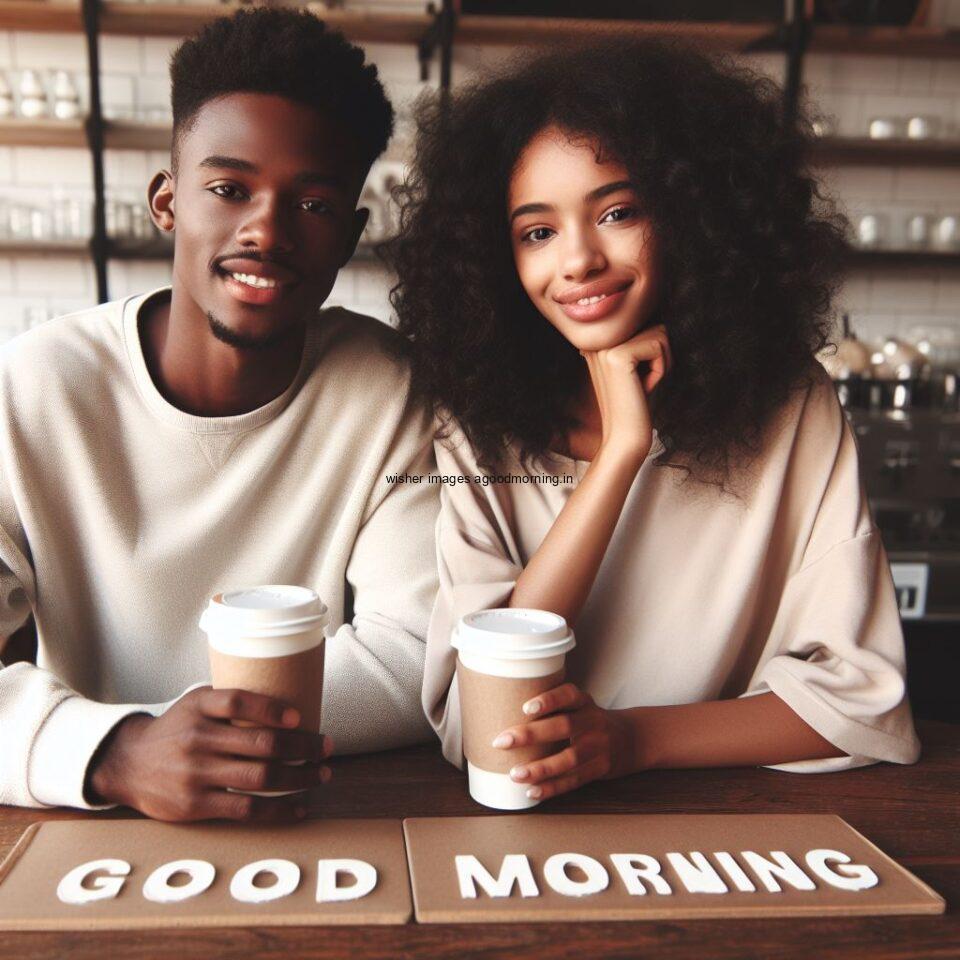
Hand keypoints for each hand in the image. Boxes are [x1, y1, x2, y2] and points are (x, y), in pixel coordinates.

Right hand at [86, 686, 332, 821]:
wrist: (128, 763)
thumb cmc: (177, 729)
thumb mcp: (195, 702)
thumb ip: (231, 701)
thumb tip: (288, 701)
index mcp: (199, 706)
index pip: (239, 702)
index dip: (272, 709)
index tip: (300, 717)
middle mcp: (197, 738)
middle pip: (261, 743)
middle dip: (303, 747)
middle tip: (327, 747)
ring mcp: (196, 773)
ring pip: (260, 777)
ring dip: (299, 777)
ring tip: (321, 774)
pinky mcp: (196, 805)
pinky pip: (246, 809)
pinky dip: (279, 809)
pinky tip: (300, 806)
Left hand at [491, 683, 635, 800]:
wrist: (632, 739)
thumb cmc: (590, 721)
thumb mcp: (579, 706)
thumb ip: (552, 709)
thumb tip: (501, 713)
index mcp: (584, 703)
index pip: (569, 695)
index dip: (549, 700)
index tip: (526, 708)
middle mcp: (593, 722)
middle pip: (564, 726)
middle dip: (531, 734)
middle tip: (502, 741)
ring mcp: (599, 747)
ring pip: (569, 759)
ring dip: (540, 768)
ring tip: (515, 774)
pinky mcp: (600, 769)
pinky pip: (575, 780)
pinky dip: (552, 788)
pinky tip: (532, 792)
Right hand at [582, 324, 671, 464]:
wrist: (623, 437)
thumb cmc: (634, 405)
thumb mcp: (634, 366)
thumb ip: (637, 338)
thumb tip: (649, 309)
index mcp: (598, 340)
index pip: (644, 324)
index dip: (653, 353)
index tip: (636, 379)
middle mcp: (597, 339)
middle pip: (654, 325)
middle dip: (659, 356)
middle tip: (640, 383)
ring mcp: (604, 346)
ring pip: (660, 334)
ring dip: (661, 363)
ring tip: (641, 384)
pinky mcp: (618, 355)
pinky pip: (659, 348)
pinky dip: (660, 371)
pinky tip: (642, 388)